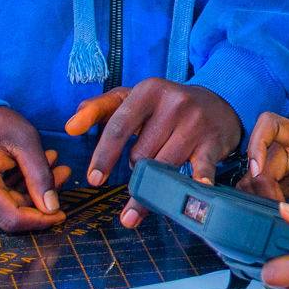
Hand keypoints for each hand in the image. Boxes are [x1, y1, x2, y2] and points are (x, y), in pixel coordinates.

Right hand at [0, 106, 69, 232]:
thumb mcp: (24, 140)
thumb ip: (40, 175)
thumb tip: (52, 208)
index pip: (12, 219)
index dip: (40, 220)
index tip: (61, 212)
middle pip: (10, 213)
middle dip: (39, 197)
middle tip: (62, 170)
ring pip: (4, 207)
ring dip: (29, 189)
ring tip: (48, 161)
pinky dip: (13, 188)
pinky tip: (26, 168)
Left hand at [64, 79, 241, 223]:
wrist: (217, 105)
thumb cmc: (165, 107)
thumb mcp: (133, 99)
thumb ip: (100, 110)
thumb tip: (70, 126)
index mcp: (149, 90)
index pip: (119, 127)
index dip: (104, 155)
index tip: (94, 179)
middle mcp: (174, 103)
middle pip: (141, 154)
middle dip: (136, 168)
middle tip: (142, 167)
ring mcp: (195, 123)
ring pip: (163, 167)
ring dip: (154, 186)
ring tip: (148, 197)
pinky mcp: (213, 143)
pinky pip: (201, 168)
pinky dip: (200, 181)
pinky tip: (200, 190)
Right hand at [239, 114, 288, 211]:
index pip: (270, 124)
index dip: (257, 142)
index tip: (257, 171)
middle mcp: (284, 146)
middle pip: (257, 161)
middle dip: (264, 188)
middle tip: (280, 207)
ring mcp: (273, 160)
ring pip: (249, 176)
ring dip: (259, 194)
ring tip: (280, 208)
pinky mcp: (267, 175)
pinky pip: (251, 186)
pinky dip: (257, 198)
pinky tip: (273, 207)